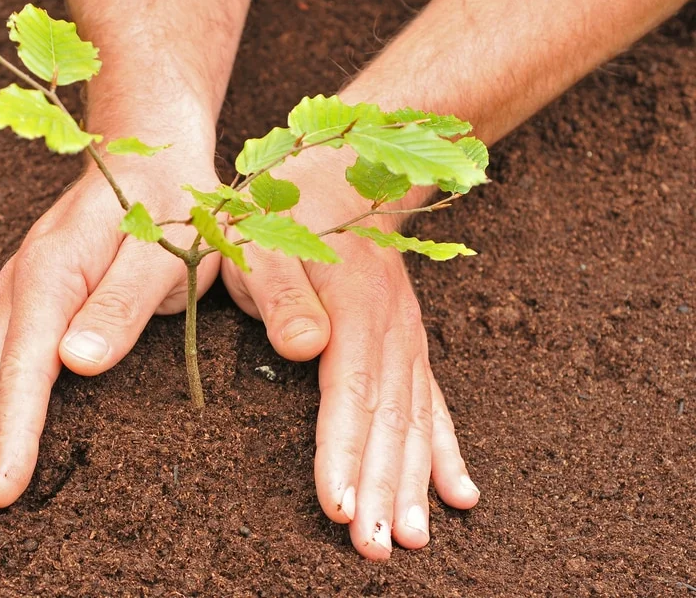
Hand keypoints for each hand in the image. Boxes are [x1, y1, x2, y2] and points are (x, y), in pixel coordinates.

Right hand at [0, 152, 219, 535]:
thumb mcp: (160, 250)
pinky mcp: (24, 303)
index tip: (0, 490)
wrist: (147, 150)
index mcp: (51, 275)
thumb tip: (77, 363)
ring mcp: (15, 294)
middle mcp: (20, 287)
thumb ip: (123, 305)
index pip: (24, 368)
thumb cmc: (168, 203)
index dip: (12, 432)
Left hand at [221, 150, 479, 558]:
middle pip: (390, 418)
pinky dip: (445, 452)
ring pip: (415, 420)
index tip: (339, 507)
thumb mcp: (263, 240)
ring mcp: (407, 337)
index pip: (349, 391)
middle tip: (376, 551)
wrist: (338, 173)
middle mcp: (390, 326)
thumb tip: (301, 346)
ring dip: (415, 483)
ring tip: (414, 541)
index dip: (344, 452)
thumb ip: (279, 290)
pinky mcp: (408, 345)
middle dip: (384, 488)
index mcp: (353, 303)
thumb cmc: (283, 213)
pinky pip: (434, 404)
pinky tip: (460, 496)